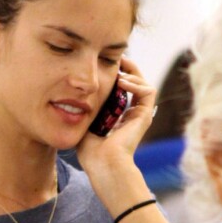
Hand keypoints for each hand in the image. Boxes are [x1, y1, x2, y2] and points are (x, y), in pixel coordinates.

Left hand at [78, 56, 156, 172]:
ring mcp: (140, 115)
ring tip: (118, 69)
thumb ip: (84, 109)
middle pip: (136, 83)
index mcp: (119, 117)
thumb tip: (73, 95)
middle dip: (127, 68)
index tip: (104, 66)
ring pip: (144, 84)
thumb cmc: (91, 151)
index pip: (122, 90)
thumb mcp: (84, 124)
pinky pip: (148, 91)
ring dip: (133, 73)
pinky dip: (137, 83)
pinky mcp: (145, 116)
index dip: (115, 75)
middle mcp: (132, 115)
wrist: (103, 164)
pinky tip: (122, 82)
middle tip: (116, 58)